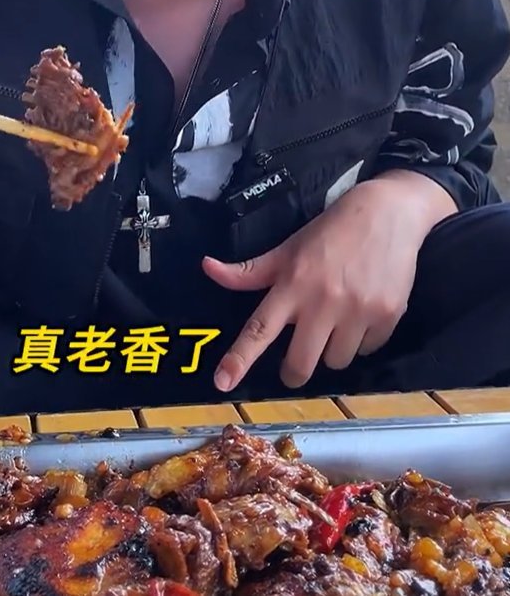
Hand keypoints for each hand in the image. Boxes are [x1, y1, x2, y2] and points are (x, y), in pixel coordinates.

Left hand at [203, 174, 452, 392]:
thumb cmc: (331, 231)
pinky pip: (367, 351)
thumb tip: (208, 268)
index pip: (260, 327)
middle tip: (296, 360)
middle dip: (294, 370)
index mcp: (293, 283)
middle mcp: (323, 300)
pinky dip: (361, 341)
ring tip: (336, 322)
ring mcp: (358, 310)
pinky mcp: (388, 316)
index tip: (222, 382)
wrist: (388, 213)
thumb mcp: (288, 248)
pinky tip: (362, 313)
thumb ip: (250, 271)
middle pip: (300, 363)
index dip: (240, 358)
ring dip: (331, 351)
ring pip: (336, 362)